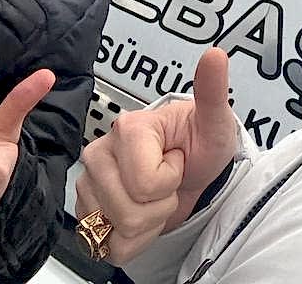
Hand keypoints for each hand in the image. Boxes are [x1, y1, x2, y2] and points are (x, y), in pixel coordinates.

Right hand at [76, 48, 235, 264]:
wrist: (194, 172)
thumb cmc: (201, 145)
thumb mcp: (214, 121)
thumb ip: (212, 89)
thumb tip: (215, 55)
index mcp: (128, 129)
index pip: (145, 183)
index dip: (171, 180)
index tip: (177, 160)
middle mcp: (100, 154)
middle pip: (128, 212)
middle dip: (159, 206)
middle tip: (168, 182)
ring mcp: (90, 183)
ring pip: (117, 231)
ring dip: (147, 224)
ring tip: (155, 197)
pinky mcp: (86, 210)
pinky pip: (106, 246)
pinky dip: (132, 241)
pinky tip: (142, 215)